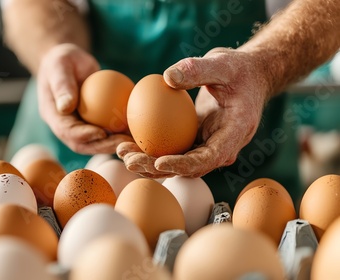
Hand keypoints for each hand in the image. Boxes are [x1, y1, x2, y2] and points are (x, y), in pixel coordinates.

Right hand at [37, 43, 133, 153]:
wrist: (70, 62)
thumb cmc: (63, 59)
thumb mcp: (60, 66)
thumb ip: (62, 85)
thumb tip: (65, 107)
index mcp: (53, 115)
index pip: (67, 131)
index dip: (83, 136)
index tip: (101, 133)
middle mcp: (65, 126)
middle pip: (83, 143)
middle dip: (103, 146)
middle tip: (124, 143)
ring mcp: (79, 126)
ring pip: (97, 141)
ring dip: (115, 143)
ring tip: (134, 141)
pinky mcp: (92, 123)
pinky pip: (107, 129)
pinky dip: (121, 132)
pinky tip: (138, 129)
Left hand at [117, 47, 270, 177]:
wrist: (249, 77)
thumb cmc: (239, 68)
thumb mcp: (223, 63)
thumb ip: (197, 69)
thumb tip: (166, 78)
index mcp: (235, 134)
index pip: (208, 158)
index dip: (183, 164)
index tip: (159, 161)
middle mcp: (221, 147)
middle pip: (187, 167)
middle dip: (156, 168)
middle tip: (128, 161)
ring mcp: (206, 146)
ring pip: (176, 162)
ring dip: (148, 162)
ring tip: (121, 152)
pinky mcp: (194, 141)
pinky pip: (171, 149)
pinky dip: (150, 149)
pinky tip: (127, 142)